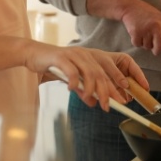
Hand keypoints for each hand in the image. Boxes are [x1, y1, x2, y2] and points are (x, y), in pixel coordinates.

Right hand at [25, 42, 148, 110]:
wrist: (33, 54)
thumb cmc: (55, 67)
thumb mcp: (73, 79)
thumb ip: (84, 89)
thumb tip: (96, 102)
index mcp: (91, 57)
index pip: (111, 69)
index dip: (121, 81)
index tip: (127, 97)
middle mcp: (85, 54)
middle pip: (102, 73)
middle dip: (108, 91)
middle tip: (110, 106)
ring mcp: (74, 54)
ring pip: (89, 72)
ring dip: (92, 89)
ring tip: (92, 101)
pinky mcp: (61, 57)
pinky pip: (71, 70)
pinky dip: (74, 81)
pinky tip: (73, 90)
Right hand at [85, 0, 160, 55]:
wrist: (130, 7)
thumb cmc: (146, 13)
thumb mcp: (159, 18)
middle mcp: (156, 25)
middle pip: (159, 46)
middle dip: (156, 50)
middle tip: (154, 47)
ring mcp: (146, 29)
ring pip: (147, 47)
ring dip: (145, 43)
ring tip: (143, 32)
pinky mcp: (136, 32)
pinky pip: (138, 45)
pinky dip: (136, 41)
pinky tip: (136, 32)